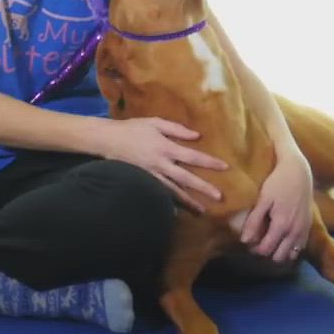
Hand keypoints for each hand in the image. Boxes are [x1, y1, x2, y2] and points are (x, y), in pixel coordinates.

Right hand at [99, 117, 226, 212]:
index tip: (225, 167)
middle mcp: (161, 164)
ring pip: (173, 191)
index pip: (193, 156)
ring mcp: (151, 175)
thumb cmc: (133, 129)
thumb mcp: (155, 123)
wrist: (108, 140)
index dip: (209, 162)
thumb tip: (197, 136)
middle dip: (203, 188)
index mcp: (166, 147)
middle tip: (219, 197)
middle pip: (186, 178)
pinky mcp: (143, 181)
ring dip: (188, 202)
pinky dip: (169, 203)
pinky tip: (178, 211)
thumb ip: (176, 129)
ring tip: (201, 211)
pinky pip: (159, 194)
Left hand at [239, 149, 313, 261]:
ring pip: (291, 254)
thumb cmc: (277, 183)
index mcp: (282, 225)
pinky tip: (282, 239)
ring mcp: (304, 230)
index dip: (255, 249)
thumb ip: (254, 221)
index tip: (249, 242)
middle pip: (279, 256)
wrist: (299, 172)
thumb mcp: (263, 200)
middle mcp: (295, 232)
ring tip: (270, 241)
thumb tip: (244, 241)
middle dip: (267, 252)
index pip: (266, 249)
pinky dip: (291, 247)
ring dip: (280, 252)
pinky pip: (300, 247)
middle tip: (258, 242)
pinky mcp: (309, 226)